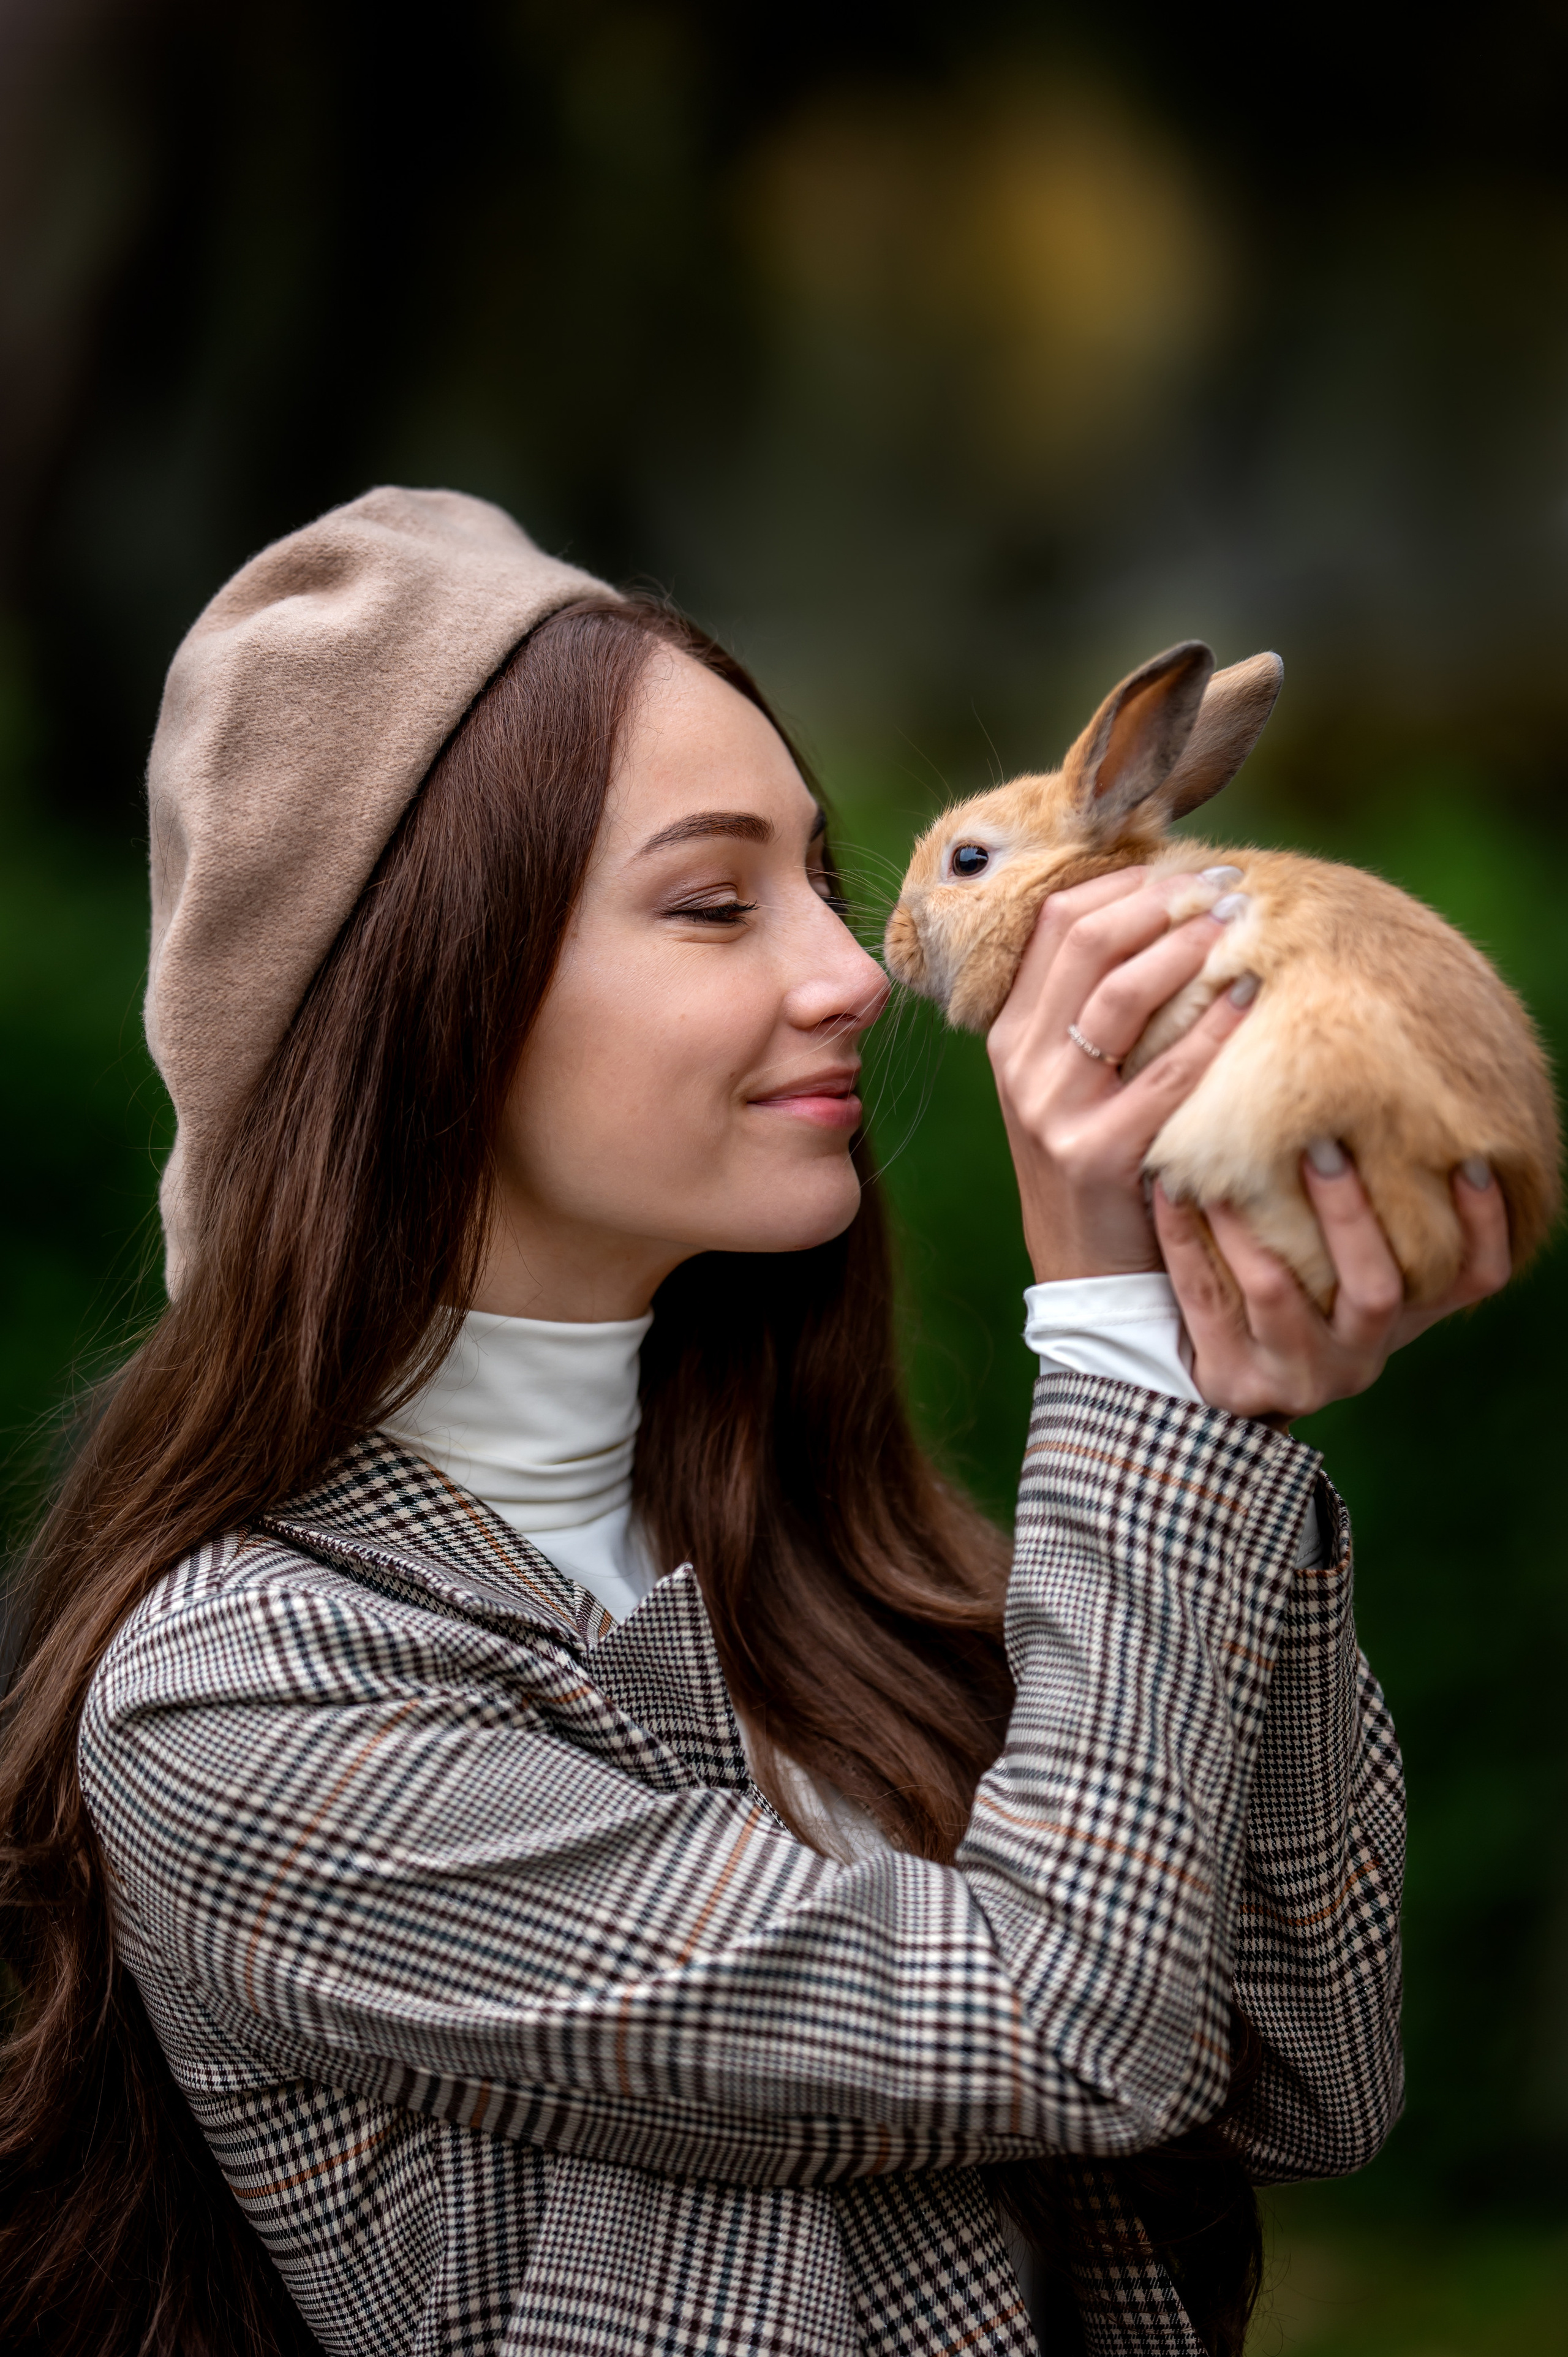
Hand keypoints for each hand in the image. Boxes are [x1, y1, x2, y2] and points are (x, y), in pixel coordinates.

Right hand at [987, 866, 1255, 1280]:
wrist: (1088, 1276)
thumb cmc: (1100, 1163)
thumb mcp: (1072, 1082)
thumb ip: (1091, 1012)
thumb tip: (1162, 918)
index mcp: (1010, 1035)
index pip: (1053, 923)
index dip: (1122, 882)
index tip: (1187, 869)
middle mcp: (1020, 1064)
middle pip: (1081, 942)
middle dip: (1160, 900)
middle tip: (1226, 884)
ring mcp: (1052, 1110)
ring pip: (1116, 995)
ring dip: (1183, 947)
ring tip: (1236, 922)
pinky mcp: (1097, 1155)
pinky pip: (1163, 1075)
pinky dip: (1211, 1029)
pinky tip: (1249, 997)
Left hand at [1153, 1155, 1511, 1421]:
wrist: (1215, 1377)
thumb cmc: (1293, 1292)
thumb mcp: (1344, 1266)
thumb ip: (1371, 1210)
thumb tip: (1379, 1101)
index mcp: (1404, 1319)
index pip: (1475, 1277)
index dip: (1484, 1223)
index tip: (1471, 1157)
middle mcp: (1362, 1355)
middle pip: (1376, 1289)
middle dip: (1348, 1213)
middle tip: (1320, 1144)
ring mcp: (1297, 1374)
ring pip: (1276, 1293)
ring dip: (1249, 1223)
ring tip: (1223, 1164)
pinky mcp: (1232, 1380)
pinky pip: (1203, 1299)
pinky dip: (1185, 1238)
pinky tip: (1168, 1189)